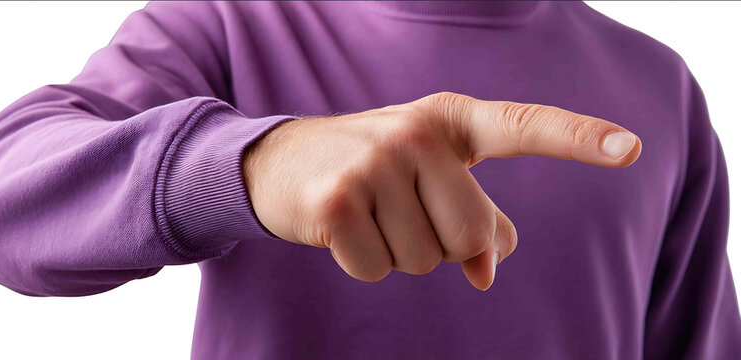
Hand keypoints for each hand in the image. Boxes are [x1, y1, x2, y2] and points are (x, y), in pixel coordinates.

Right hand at [243, 92, 640, 289]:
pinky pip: (378, 269)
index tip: (631, 150)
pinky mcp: (338, 200)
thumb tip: (489, 269)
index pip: (523, 126)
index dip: (578, 139)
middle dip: (440, 244)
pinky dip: (361, 262)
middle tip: (399, 213)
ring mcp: (375, 163)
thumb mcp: (426, 178)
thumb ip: (474, 217)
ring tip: (367, 214)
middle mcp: (416, 134)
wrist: (279, 161)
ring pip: (424, 259)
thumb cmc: (369, 170)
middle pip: (470, 235)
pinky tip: (340, 228)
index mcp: (448, 121)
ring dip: (397, 252)